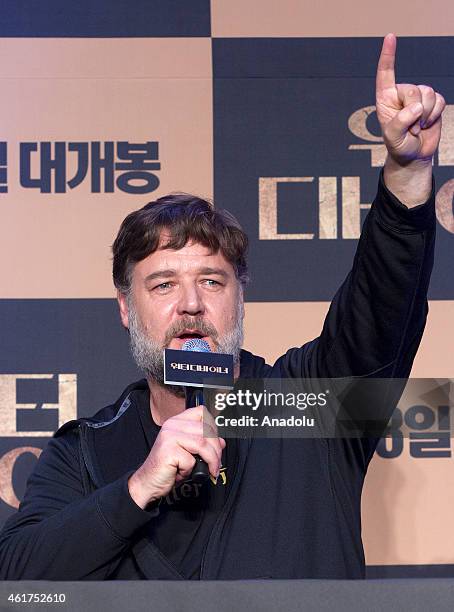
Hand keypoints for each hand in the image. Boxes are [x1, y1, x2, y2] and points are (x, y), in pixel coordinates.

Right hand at [128, 405, 225, 508]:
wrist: (148, 482)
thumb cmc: (169, 467)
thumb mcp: (188, 451)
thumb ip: (203, 443)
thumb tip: (221, 442)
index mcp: (177, 421)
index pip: (202, 412)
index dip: (213, 427)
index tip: (216, 443)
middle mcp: (172, 425)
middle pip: (206, 430)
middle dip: (216, 449)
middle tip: (216, 463)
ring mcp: (169, 437)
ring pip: (202, 444)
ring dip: (211, 461)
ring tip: (210, 470)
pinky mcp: (167, 451)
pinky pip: (190, 460)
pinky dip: (191, 470)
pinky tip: (182, 473)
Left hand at [376, 33, 445, 164]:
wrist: (414, 154)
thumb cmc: (398, 145)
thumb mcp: (393, 137)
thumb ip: (400, 121)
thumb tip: (415, 107)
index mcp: (385, 99)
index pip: (386, 74)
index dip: (388, 56)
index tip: (390, 37)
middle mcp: (401, 94)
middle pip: (413, 89)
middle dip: (414, 111)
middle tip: (410, 128)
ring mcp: (418, 96)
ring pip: (427, 94)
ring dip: (424, 115)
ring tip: (417, 127)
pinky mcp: (432, 101)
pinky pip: (439, 100)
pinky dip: (434, 115)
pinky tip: (426, 123)